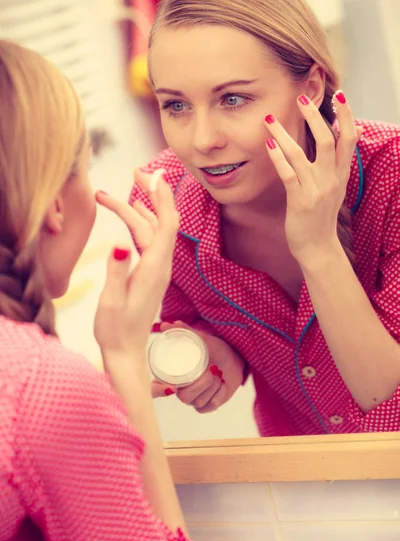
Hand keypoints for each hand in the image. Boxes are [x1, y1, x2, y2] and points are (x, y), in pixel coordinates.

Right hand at [94, 169, 178, 359]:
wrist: (126, 352)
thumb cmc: (116, 330)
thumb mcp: (111, 302)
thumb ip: (116, 273)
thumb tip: (120, 245)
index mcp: (154, 270)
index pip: (166, 225)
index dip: (162, 198)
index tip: (155, 175)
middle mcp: (161, 266)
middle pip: (160, 222)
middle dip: (150, 195)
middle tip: (136, 171)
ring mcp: (157, 270)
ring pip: (152, 230)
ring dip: (139, 208)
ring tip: (117, 192)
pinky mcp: (150, 273)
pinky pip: (149, 240)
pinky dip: (139, 223)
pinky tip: (131, 214)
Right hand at [152, 321, 244, 412]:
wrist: (234, 359)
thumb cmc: (213, 349)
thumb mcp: (201, 339)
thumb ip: (184, 331)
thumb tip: (166, 324)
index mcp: (172, 375)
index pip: (155, 389)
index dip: (158, 391)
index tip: (172, 387)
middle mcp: (180, 389)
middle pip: (183, 396)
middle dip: (201, 384)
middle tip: (212, 369)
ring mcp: (193, 399)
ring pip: (198, 401)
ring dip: (212, 385)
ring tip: (218, 373)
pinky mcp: (206, 406)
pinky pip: (209, 405)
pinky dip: (219, 393)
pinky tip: (222, 384)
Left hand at [264, 90, 362, 266]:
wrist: (318, 248)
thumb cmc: (321, 217)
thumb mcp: (334, 189)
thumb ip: (337, 165)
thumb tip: (342, 140)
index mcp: (341, 175)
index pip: (349, 139)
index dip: (346, 116)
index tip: (340, 95)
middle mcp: (331, 180)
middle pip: (329, 140)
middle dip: (315, 117)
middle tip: (301, 97)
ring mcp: (316, 190)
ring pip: (302, 155)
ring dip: (284, 134)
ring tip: (270, 119)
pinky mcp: (300, 201)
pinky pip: (288, 174)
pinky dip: (278, 158)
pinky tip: (269, 144)